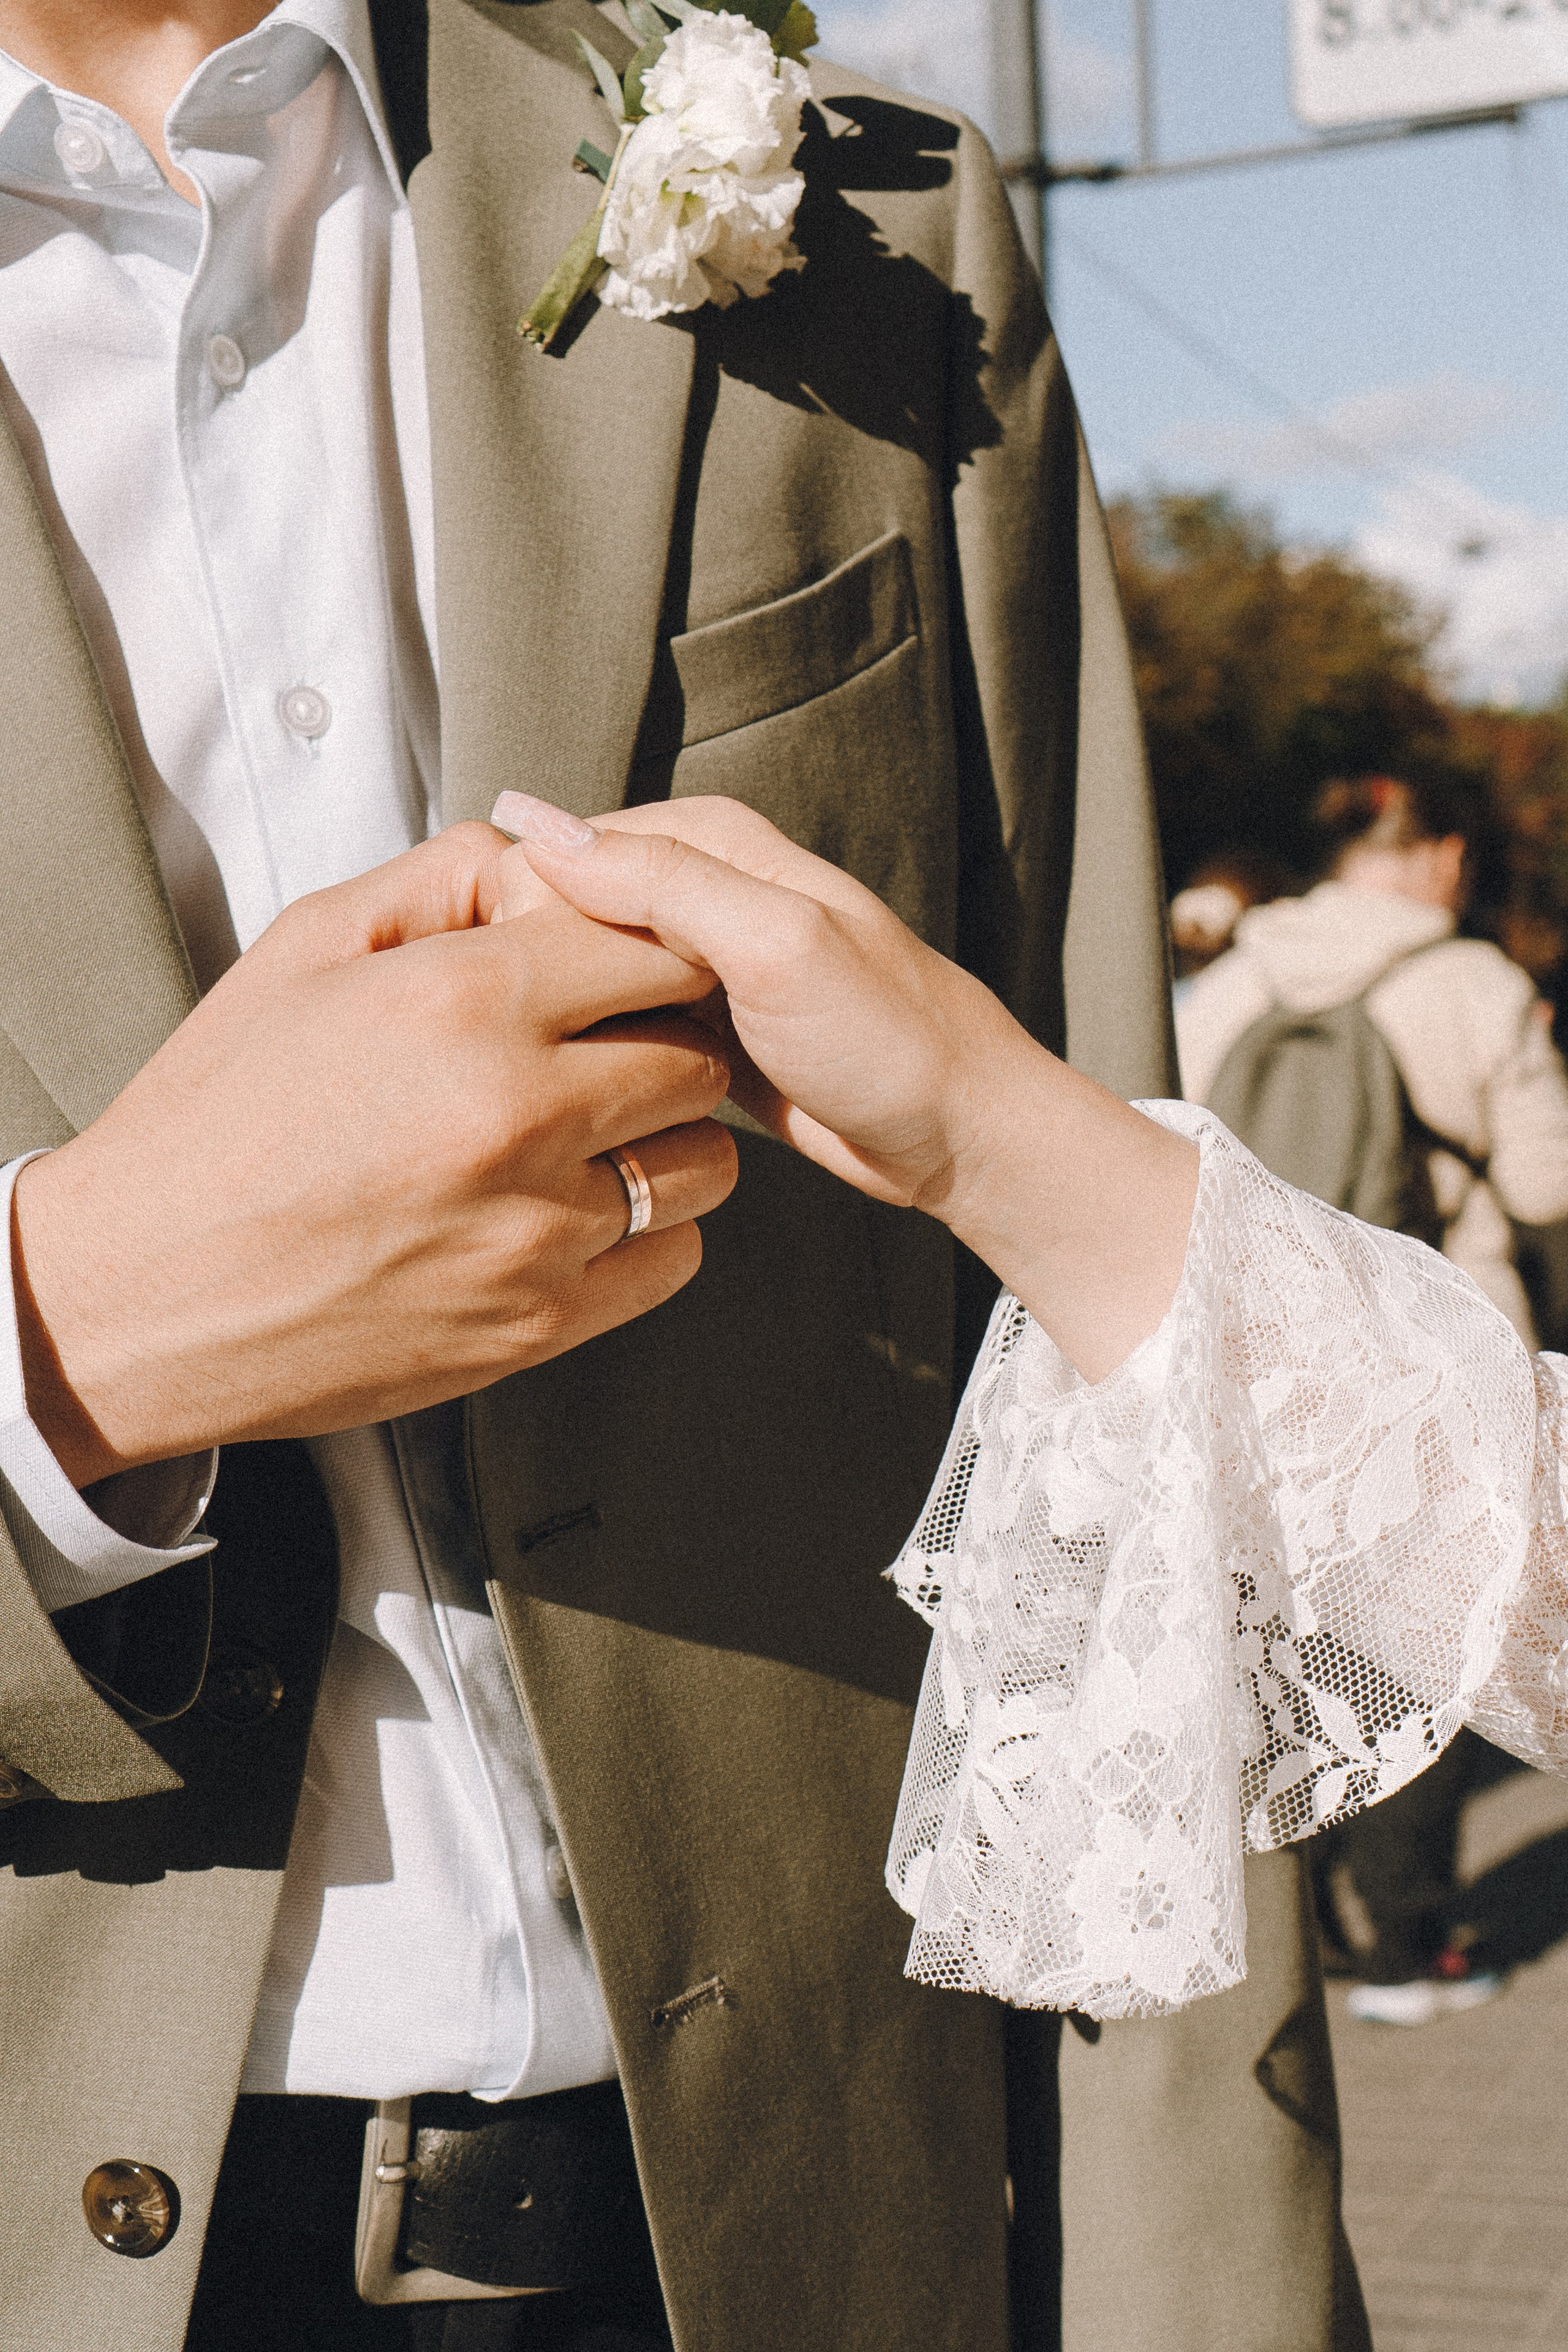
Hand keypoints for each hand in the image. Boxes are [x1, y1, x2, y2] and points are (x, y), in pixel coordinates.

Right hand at [14, 824, 736, 1484]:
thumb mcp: (306, 947)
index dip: (655, 949)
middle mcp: (514, 1114)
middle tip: (608, 1050)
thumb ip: (444, 879)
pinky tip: (571, 1210)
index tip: (630, 966)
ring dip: (663, 1141)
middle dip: (665, 1040)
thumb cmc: (219, 1115)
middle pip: (694, 1053)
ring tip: (586, 1135)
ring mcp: (534, 1229)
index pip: (657, 946)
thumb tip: (548, 861)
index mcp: (461, 1002)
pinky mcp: (538, 1322)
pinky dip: (645, 1233)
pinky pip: (672, 1258)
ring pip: (701, 1162)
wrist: (145, 1291)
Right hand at [491, 793, 1196, 1382]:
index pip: (566, 846)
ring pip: (587, 977)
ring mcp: (699, 966)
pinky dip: (599, 1052)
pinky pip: (620, 1029)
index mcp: (713, 841)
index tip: (499, 978)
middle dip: (536, 965)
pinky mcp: (701, 1032)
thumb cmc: (891, 1038)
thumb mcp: (775, 943)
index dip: (524, 908)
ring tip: (532, 1068)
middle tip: (517, 1039)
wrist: (959, 1135)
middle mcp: (702, 891)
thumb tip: (539, 829)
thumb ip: (663, 882)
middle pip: (568, 912)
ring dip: (561, 1015)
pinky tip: (576, 1090)